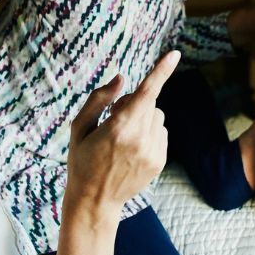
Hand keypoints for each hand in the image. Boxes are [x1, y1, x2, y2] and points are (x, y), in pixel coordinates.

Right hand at [63, 50, 179, 215]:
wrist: (94, 201)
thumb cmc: (82, 160)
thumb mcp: (80, 128)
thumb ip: (99, 99)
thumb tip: (122, 78)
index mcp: (118, 128)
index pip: (145, 93)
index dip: (161, 71)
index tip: (175, 54)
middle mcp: (140, 139)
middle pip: (149, 103)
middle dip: (134, 104)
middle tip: (114, 119)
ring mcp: (152, 152)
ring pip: (157, 117)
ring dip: (143, 119)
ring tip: (122, 137)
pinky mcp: (159, 161)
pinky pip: (161, 133)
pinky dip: (149, 134)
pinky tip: (131, 149)